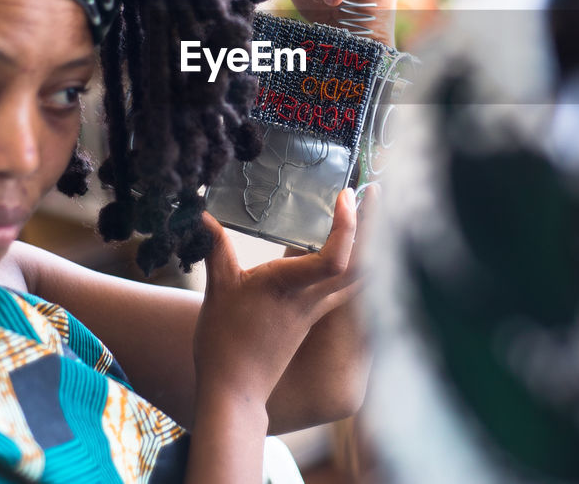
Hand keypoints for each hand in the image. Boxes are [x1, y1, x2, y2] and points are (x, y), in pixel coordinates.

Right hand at [193, 188, 359, 407]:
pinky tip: (358, 250)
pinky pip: (347, 288)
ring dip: (372, 242)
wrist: (236, 389)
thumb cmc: (224, 342)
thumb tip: (201, 214)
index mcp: (289, 287)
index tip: (345, 194)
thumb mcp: (218, 289)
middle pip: (362, 262)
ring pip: (359, 276)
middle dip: (375, 224)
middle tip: (377, 189)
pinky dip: (358, 265)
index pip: (335, 259)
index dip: (348, 226)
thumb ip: (216, 248)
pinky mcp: (314, 316)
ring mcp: (317, 309)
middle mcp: (311, 297)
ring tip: (373, 211)